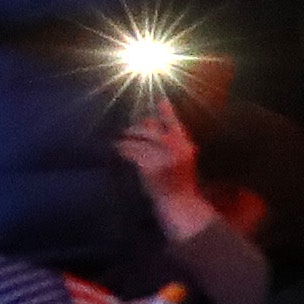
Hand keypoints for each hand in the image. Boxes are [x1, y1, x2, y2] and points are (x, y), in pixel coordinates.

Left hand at [113, 106, 211, 232]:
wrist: (179, 203)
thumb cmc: (178, 182)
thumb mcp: (182, 160)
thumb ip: (173, 144)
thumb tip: (151, 124)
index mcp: (185, 145)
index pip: (175, 123)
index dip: (166, 111)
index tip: (161, 100)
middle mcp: (175, 147)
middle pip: (151, 129)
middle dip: (137, 129)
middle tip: (127, 132)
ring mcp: (163, 156)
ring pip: (139, 140)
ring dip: (126, 140)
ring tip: (118, 142)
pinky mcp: (149, 165)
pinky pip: (132, 152)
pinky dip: (123, 150)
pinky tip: (117, 150)